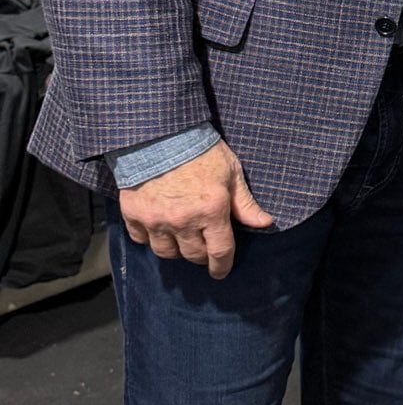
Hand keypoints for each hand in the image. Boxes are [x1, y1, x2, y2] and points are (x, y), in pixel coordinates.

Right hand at [118, 139, 273, 278]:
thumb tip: (265, 223)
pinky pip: (141, 239)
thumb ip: (245, 203)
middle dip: (202, 256)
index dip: (222, 266)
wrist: (158, 132)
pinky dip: (150, 238)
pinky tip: (158, 229)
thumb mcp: (231, 172)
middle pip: (194, 255)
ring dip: (177, 250)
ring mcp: (156, 219)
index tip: (221, 271)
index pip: (220, 252)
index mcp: (212, 211)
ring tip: (182, 239)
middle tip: (204, 248)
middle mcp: (184, 221)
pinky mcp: (134, 213)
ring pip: (167, 252)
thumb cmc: (200, 149)